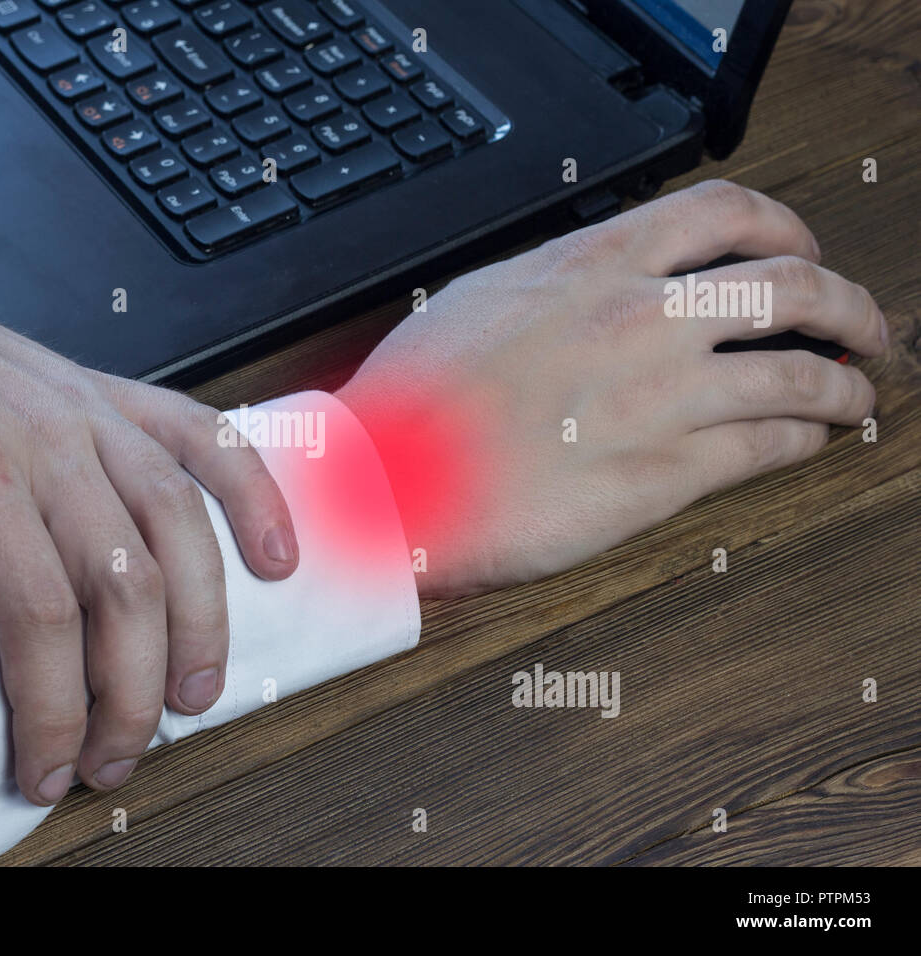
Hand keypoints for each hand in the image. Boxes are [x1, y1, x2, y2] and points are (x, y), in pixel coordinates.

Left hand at [0, 237, 298, 804]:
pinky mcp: (116, 397)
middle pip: (123, 583)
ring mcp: (93, 414)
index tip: (49, 766)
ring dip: (202, 618)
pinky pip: (205, 436)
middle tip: (118, 755)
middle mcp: (50, 440)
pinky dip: (251, 493)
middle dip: (131, 689)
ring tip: (198, 691)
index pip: (36, 611)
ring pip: (179, 525)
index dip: (53, 705)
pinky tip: (275, 553)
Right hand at [336, 180, 885, 596]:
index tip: (797, 248)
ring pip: (801, 373)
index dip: (784, 227)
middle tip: (860, 324)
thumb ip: (557, 281)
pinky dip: (806, 440)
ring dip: (844, 382)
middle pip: (793, 285)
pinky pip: (768, 448)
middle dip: (848, 302)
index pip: (725, 212)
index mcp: (591, 266)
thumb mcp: (481, 301)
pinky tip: (807, 443)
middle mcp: (640, 320)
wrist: (392, 481)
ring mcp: (659, 398)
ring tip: (855, 393)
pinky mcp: (661, 475)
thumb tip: (597, 276)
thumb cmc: (418, 398)